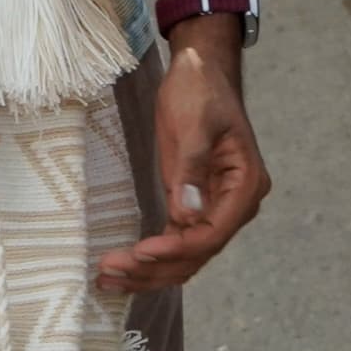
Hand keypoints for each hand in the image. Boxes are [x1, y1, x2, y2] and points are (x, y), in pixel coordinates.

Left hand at [102, 26, 266, 292]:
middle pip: (197, 253)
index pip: (212, 234)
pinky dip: (149, 257)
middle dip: (154, 268)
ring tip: (105, 280)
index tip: (140, 252)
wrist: (198, 70)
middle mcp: (235, 204)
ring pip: (184, 255)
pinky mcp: (193, 205)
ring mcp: (215, 208)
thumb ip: (191, 168)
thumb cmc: (200, 90)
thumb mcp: (194, 123)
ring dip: (147, 271)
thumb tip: (187, 217)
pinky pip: (173, 241)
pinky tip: (120, 267)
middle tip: (109, 271)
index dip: (177, 249)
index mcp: (245, 185)